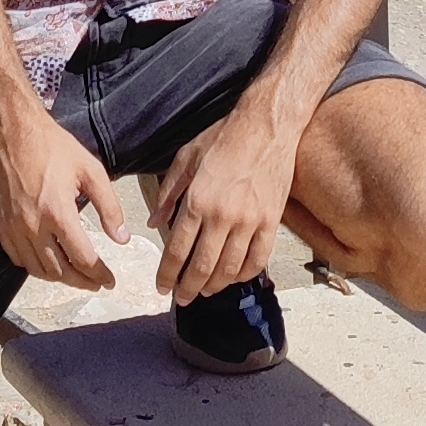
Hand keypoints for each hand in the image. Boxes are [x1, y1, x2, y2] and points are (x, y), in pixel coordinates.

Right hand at [0, 97, 130, 290]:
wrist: (12, 132)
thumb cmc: (53, 147)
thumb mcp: (91, 170)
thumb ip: (109, 207)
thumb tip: (122, 239)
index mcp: (59, 212)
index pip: (83, 259)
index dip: (100, 275)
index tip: (110, 281)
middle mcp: (34, 226)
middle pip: (60, 271)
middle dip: (82, 282)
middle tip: (96, 284)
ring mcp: (13, 228)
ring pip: (38, 270)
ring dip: (59, 279)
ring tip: (76, 275)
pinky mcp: (0, 225)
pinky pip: (18, 259)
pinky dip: (35, 267)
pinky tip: (48, 262)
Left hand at [151, 99, 295, 304]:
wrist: (267, 126)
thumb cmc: (224, 138)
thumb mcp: (187, 157)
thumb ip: (168, 193)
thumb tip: (154, 222)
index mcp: (198, 201)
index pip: (177, 251)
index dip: (167, 275)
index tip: (162, 287)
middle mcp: (222, 216)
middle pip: (202, 267)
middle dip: (188, 289)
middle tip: (181, 298)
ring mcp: (250, 221)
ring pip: (229, 269)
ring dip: (214, 286)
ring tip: (205, 291)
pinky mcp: (272, 222)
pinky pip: (258, 260)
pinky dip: (244, 275)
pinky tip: (233, 278)